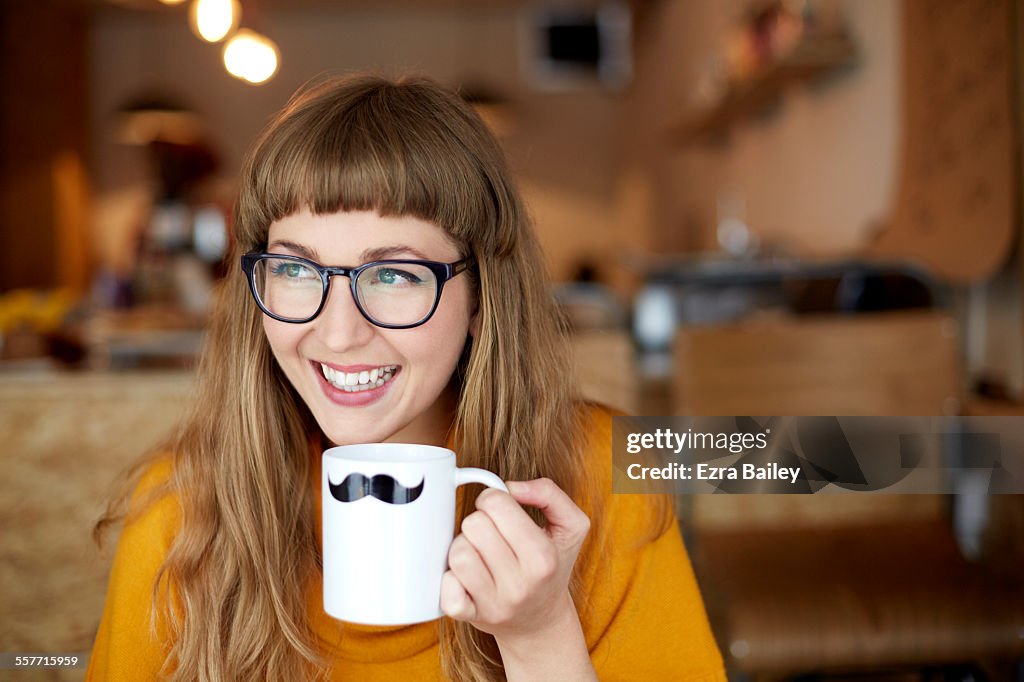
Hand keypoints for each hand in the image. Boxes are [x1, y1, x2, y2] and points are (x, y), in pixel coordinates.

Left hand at [440, 478, 590, 640]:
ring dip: (464, 546)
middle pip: (474, 525)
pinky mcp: (470, 617)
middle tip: (490, 533)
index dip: (494, 499)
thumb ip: (549, 494)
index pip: (497, 504)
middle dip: (479, 521)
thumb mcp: (570, 526)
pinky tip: (465, 576)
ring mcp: (493, 604)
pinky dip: (449, 578)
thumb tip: (512, 487)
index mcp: (542, 558)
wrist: (540, 621)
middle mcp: (519, 585)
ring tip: (479, 553)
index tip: (500, 511)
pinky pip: (445, 589)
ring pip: (458, 553)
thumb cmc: (552, 566)